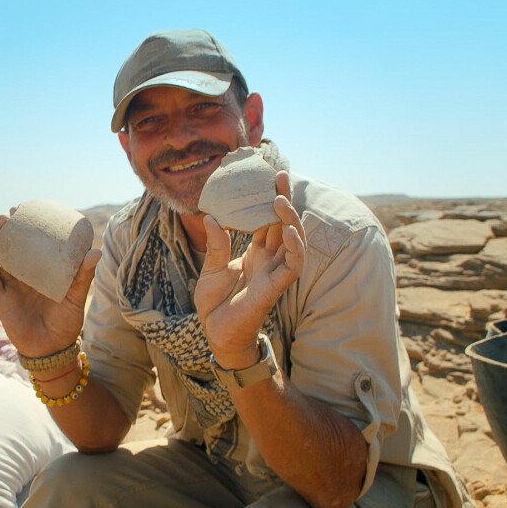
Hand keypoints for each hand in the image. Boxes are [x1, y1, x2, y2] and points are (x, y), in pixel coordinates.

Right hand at [0, 208, 101, 357]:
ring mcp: (11, 285)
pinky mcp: (1, 299)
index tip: (24, 208)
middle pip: (10, 246)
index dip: (25, 226)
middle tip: (8, 215)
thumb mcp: (76, 296)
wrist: (53, 349)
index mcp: (40, 270)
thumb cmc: (66, 322)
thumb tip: (95, 251)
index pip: (31, 243)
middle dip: (6, 229)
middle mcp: (23, 274)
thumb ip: (83, 275)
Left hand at [194, 170, 305, 367]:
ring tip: (280, 198)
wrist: (216, 332)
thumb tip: (211, 215)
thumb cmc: (215, 302)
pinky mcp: (276, 287)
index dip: (269, 200)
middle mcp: (269, 259)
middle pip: (283, 224)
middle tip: (279, 175)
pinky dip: (295, 247)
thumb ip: (217, 243)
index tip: (266, 176)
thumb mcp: (211, 267)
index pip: (267, 220)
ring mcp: (275, 272)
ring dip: (290, 219)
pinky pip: (293, 265)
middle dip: (284, 199)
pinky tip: (289, 230)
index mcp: (255, 252)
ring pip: (293, 240)